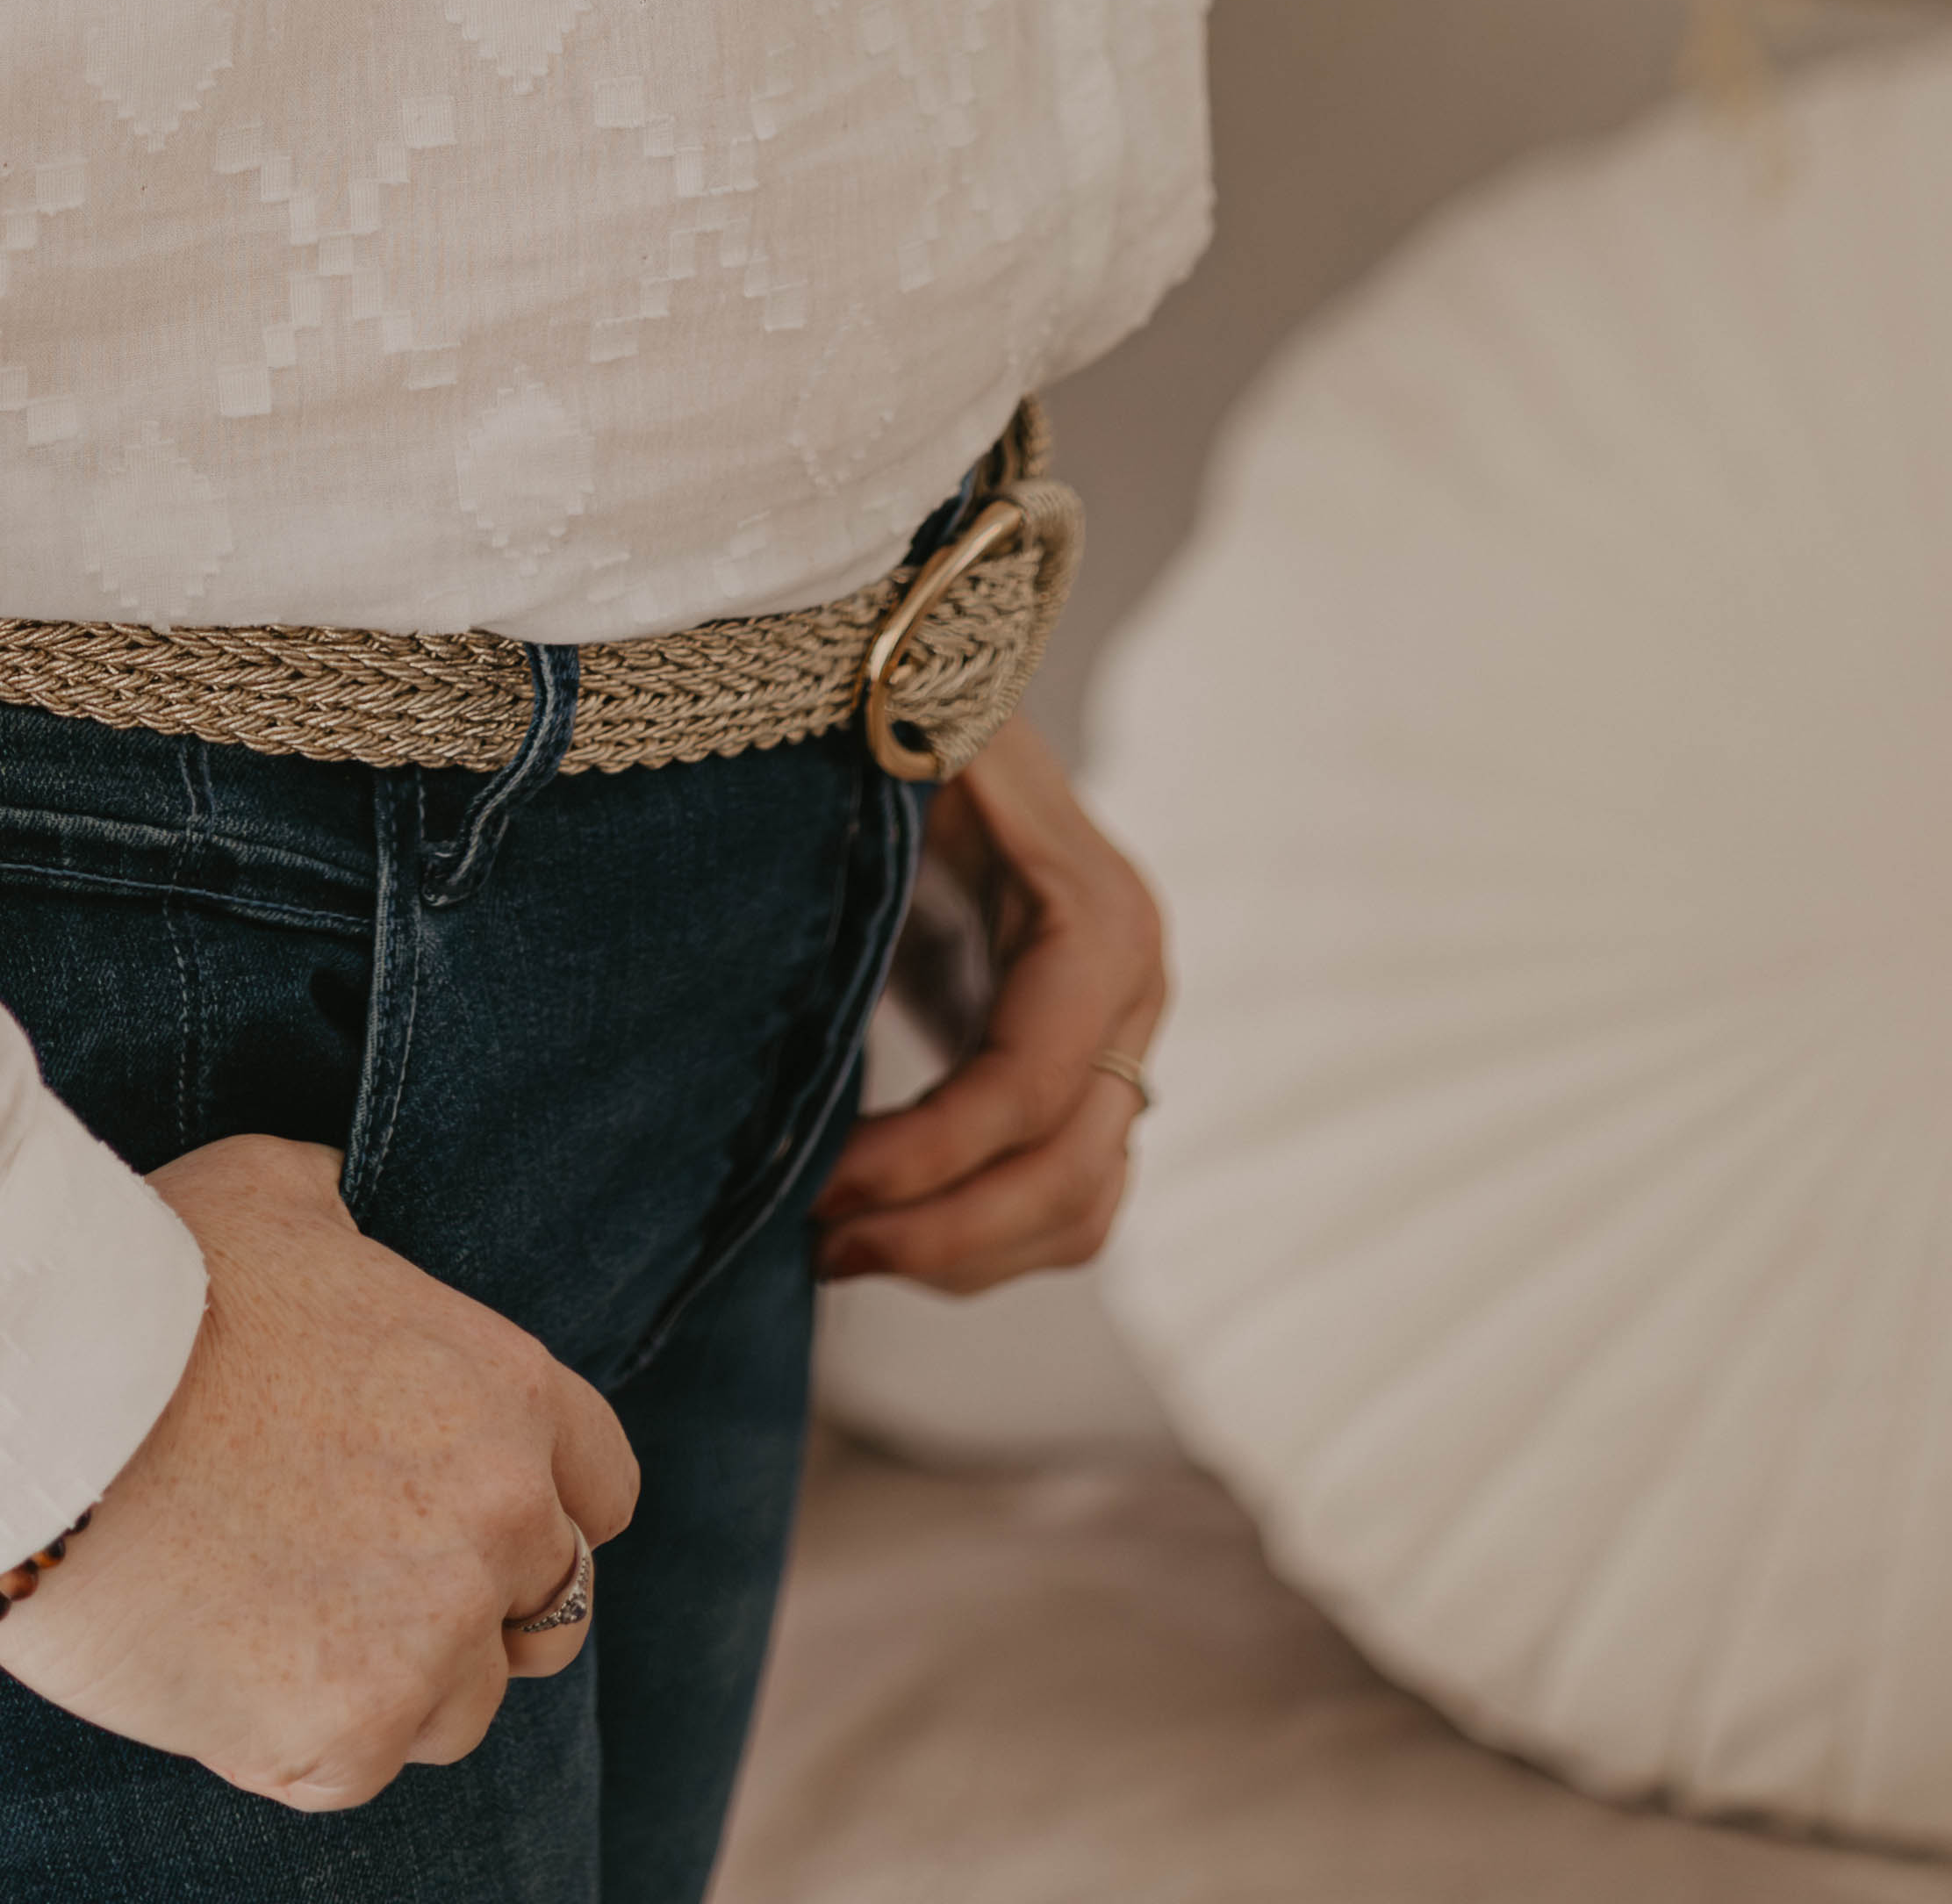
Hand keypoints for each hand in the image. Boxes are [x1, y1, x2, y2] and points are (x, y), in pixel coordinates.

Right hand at [0, 1130, 636, 1808]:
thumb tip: (342, 1215)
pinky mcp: (346, 1735)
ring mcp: (428, 1641)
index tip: (458, 1510)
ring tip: (270, 1612)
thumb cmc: (143, 1279)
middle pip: (547, 1611)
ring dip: (391, 1678)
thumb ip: (346, 1221)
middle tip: (354, 1572)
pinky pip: (357, 1766)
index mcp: (505, 1391)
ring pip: (461, 1707)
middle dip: (470, 1599)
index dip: (536, 1505)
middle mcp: (498, 1520)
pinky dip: (300, 1731)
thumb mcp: (272, 1191)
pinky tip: (217, 1655)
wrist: (32, 1396)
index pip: (601, 1492)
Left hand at [813, 716, 1165, 1292]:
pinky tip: (891, 1227)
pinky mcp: (1091, 1069)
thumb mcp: (898, 744)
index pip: (1027, 1086)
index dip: (925, 1156)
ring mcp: (1125, 1037)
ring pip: (1079, 1209)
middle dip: (939, 1232)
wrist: (946, 697)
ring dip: (962, 1255)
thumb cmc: (902, 716)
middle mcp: (1136, 989)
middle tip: (816, 1243)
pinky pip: (1068, 1197)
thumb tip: (855, 810)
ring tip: (838, 1249)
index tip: (815, 1186)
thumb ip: (890, 785)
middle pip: (1067, 1175)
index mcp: (1097, 917)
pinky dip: (986, 1237)